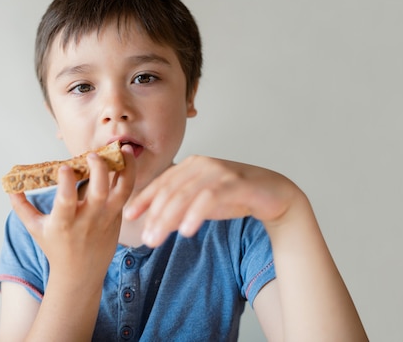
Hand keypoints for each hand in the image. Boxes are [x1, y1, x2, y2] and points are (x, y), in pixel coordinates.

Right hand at [9, 145, 135, 279]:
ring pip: (122, 191)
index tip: (64, 166)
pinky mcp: (118, 218)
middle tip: (93, 155)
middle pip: (99, 193)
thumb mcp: (35, 229)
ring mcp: (106, 219)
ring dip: (126, 168)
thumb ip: (22, 207)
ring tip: (124, 148)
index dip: (66, 181)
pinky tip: (127, 158)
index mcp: (64, 223)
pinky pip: (126, 194)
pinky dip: (129, 175)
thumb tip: (10, 186)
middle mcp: (88, 220)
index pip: (66, 201)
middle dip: (99, 169)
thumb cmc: (55, 247)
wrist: (80, 274)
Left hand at [124, 155, 302, 246]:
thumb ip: (181, 205)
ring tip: (157, 239)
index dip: (144, 199)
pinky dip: (195, 215)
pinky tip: (186, 231)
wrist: (274, 194)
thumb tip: (152, 220)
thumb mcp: (202, 201)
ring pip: (185, 195)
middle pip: (170, 191)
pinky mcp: (234, 182)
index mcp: (192, 165)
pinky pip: (209, 199)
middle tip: (145, 239)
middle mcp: (202, 164)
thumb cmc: (235, 197)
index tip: (128, 215)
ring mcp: (218, 172)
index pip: (162, 183)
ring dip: (168, 219)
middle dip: (154, 216)